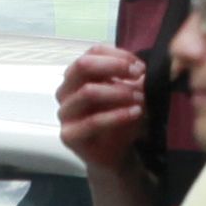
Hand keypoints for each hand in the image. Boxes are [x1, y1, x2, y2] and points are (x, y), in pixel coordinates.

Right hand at [54, 41, 146, 167]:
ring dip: (119, 92)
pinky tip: (135, 112)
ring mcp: (65, 112)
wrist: (116, 154)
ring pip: (88, 91)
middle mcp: (65, 90)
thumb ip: (130, 78)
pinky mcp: (69, 135)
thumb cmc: (120, 118)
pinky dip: (118, 115)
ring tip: (140, 98)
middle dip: (114, 66)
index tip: (140, 66)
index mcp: (78, 75)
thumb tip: (140, 68)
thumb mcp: (129, 92)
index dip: (118, 55)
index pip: (93, 52)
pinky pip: (93, 121)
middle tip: (139, 75)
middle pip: (83, 65)